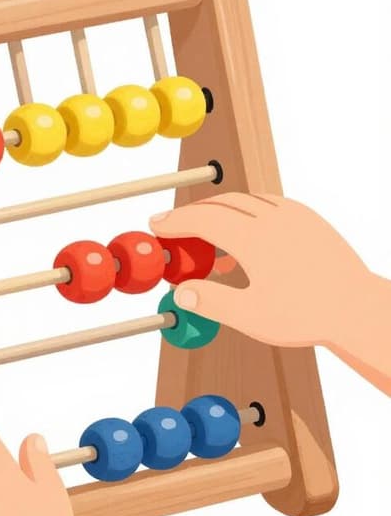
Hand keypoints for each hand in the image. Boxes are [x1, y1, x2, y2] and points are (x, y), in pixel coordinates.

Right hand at [150, 192, 372, 347]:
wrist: (358, 308)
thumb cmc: (307, 315)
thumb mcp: (251, 316)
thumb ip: (211, 301)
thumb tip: (181, 292)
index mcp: (254, 238)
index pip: (203, 220)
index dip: (175, 222)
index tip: (156, 225)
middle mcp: (272, 218)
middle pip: (220, 204)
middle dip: (191, 213)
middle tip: (170, 225)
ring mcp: (292, 215)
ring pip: (243, 200)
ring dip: (216, 210)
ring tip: (201, 230)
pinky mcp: (307, 218)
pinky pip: (265, 203)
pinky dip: (242, 211)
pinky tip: (240, 231)